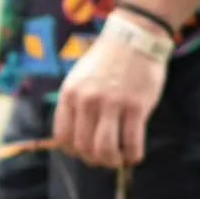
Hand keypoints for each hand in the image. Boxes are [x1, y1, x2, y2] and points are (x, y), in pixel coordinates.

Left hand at [53, 18, 168, 166]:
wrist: (135, 37)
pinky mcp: (137, 106)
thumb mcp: (79, 78)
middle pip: (83, 147)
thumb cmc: (107, 61)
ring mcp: (112, 104)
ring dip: (112, 161)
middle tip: (104, 159)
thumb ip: (75, 104)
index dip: (73, 151)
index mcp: (70, 94)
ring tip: (118, 159)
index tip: (84, 152)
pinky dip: (133, 155)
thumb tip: (75, 139)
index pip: (63, 137)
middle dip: (94, 160)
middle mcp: (87, 101)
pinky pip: (132, 142)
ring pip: (105, 150)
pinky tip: (134, 154)